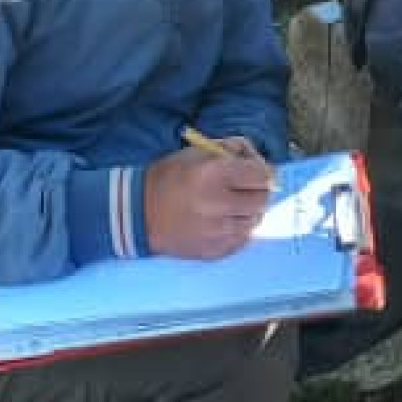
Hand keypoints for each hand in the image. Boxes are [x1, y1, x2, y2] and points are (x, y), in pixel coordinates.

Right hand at [144, 138, 272, 258]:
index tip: (255, 172)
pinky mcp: (215, 251)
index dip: (261, 170)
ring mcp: (218, 232)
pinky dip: (237, 229)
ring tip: (229, 205)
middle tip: (244, 188)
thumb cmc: (169, 177)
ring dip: (247, 210)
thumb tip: (260, 161)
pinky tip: (221, 221)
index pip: (261, 174)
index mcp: (214, 174)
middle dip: (257, 190)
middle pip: (262, 198)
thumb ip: (233, 150)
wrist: (139, 213)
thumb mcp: (198, 152)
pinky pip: (242, 239)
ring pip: (254, 220)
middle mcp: (219, 204)